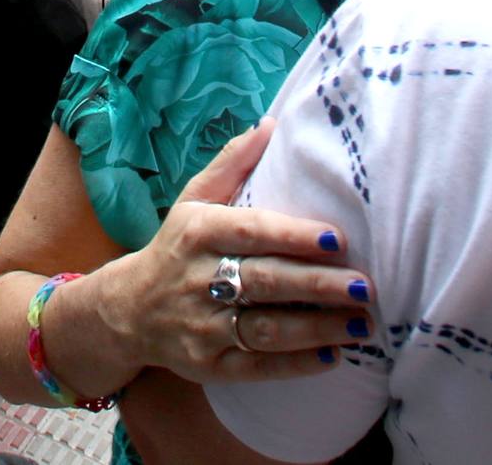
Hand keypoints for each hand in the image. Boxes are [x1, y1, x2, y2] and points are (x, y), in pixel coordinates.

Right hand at [97, 123, 370, 382]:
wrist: (127, 310)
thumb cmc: (177, 247)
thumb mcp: (193, 200)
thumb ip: (232, 164)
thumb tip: (270, 124)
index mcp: (198, 232)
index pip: (251, 233)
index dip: (294, 236)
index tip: (338, 238)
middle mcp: (198, 279)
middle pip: (265, 282)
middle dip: (317, 286)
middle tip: (364, 286)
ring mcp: (202, 326)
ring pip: (265, 329)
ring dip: (317, 328)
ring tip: (361, 323)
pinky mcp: (207, 366)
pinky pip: (256, 367)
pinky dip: (295, 364)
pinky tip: (332, 357)